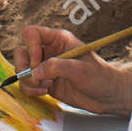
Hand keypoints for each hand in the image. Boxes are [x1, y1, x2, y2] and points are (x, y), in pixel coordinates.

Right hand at [14, 25, 131, 116]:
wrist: (108, 97)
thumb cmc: (99, 77)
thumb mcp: (79, 69)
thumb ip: (55, 67)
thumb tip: (34, 72)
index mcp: (58, 39)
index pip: (32, 34)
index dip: (30, 46)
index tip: (36, 62)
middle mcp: (50, 51)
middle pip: (22, 52)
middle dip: (23, 66)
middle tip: (33, 77)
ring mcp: (46, 67)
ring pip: (23, 70)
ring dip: (29, 81)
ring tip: (45, 87)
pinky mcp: (46, 82)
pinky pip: (28, 84)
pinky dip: (31, 90)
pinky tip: (45, 92)